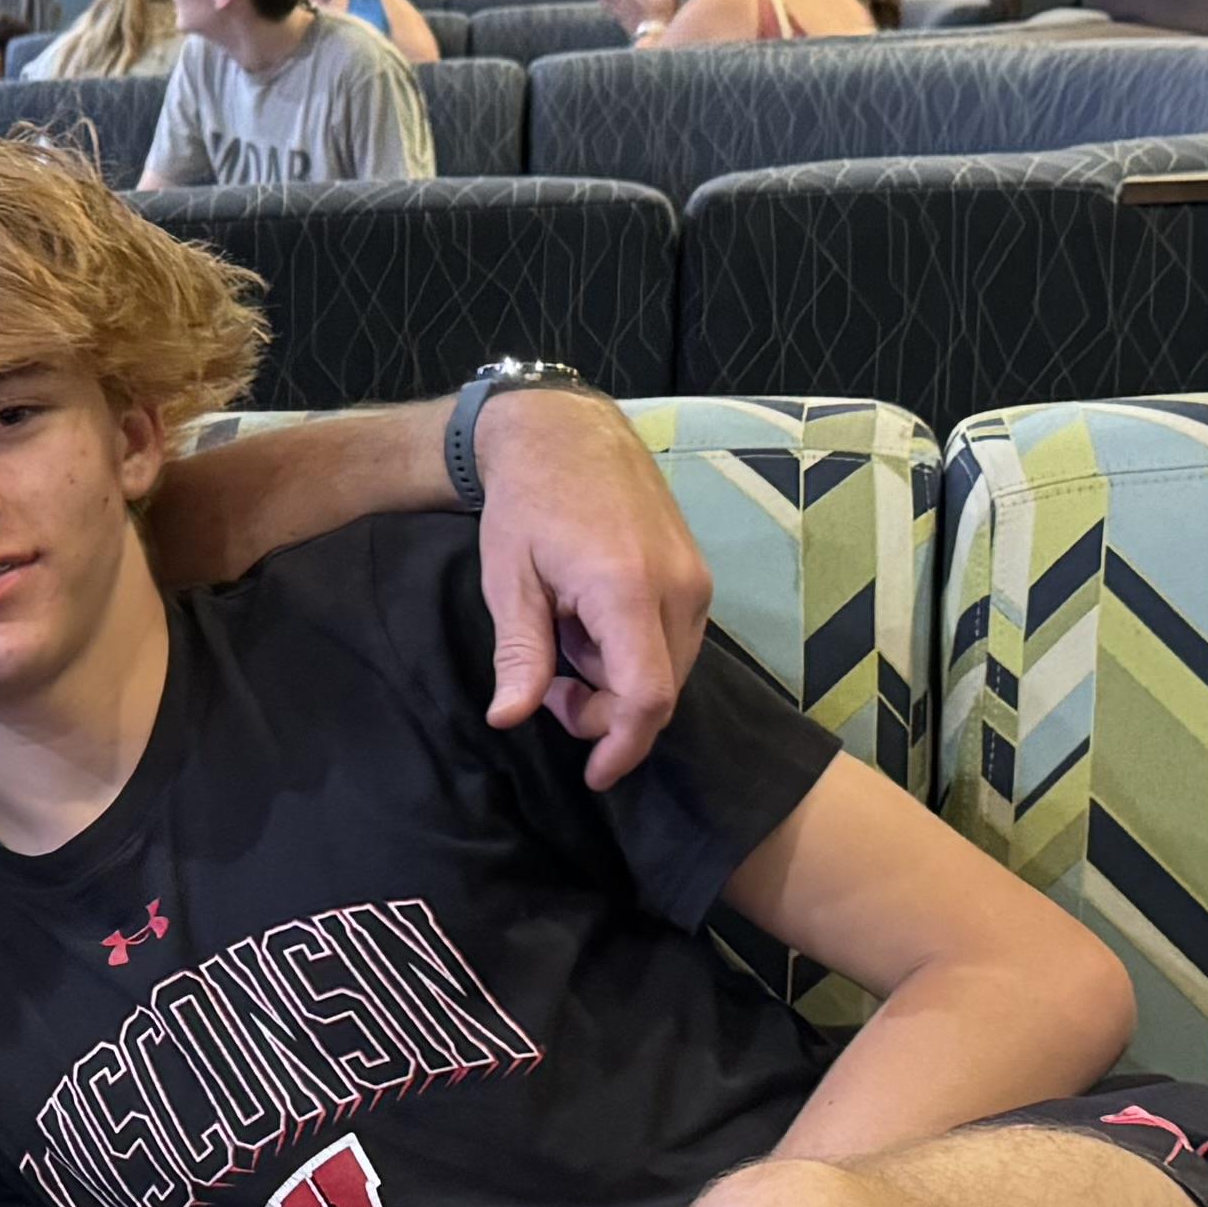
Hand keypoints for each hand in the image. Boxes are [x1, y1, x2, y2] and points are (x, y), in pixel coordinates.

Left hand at [473, 385, 712, 788]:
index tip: (595, 775)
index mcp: (627, 589)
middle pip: (659, 691)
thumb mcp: (509, 580)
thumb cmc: (528, 501)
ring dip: (618, 681)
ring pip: (670, 669)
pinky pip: (675, 641)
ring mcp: (696, 579)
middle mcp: (678, 587)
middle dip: (606, 712)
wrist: (566, 431)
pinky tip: (591, 626)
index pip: (646, 696)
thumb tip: (509, 720)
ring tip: (565, 643)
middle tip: (549, 688)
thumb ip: (520, 654)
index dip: (622, 746)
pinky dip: (633, 654)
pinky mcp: (698, 574)